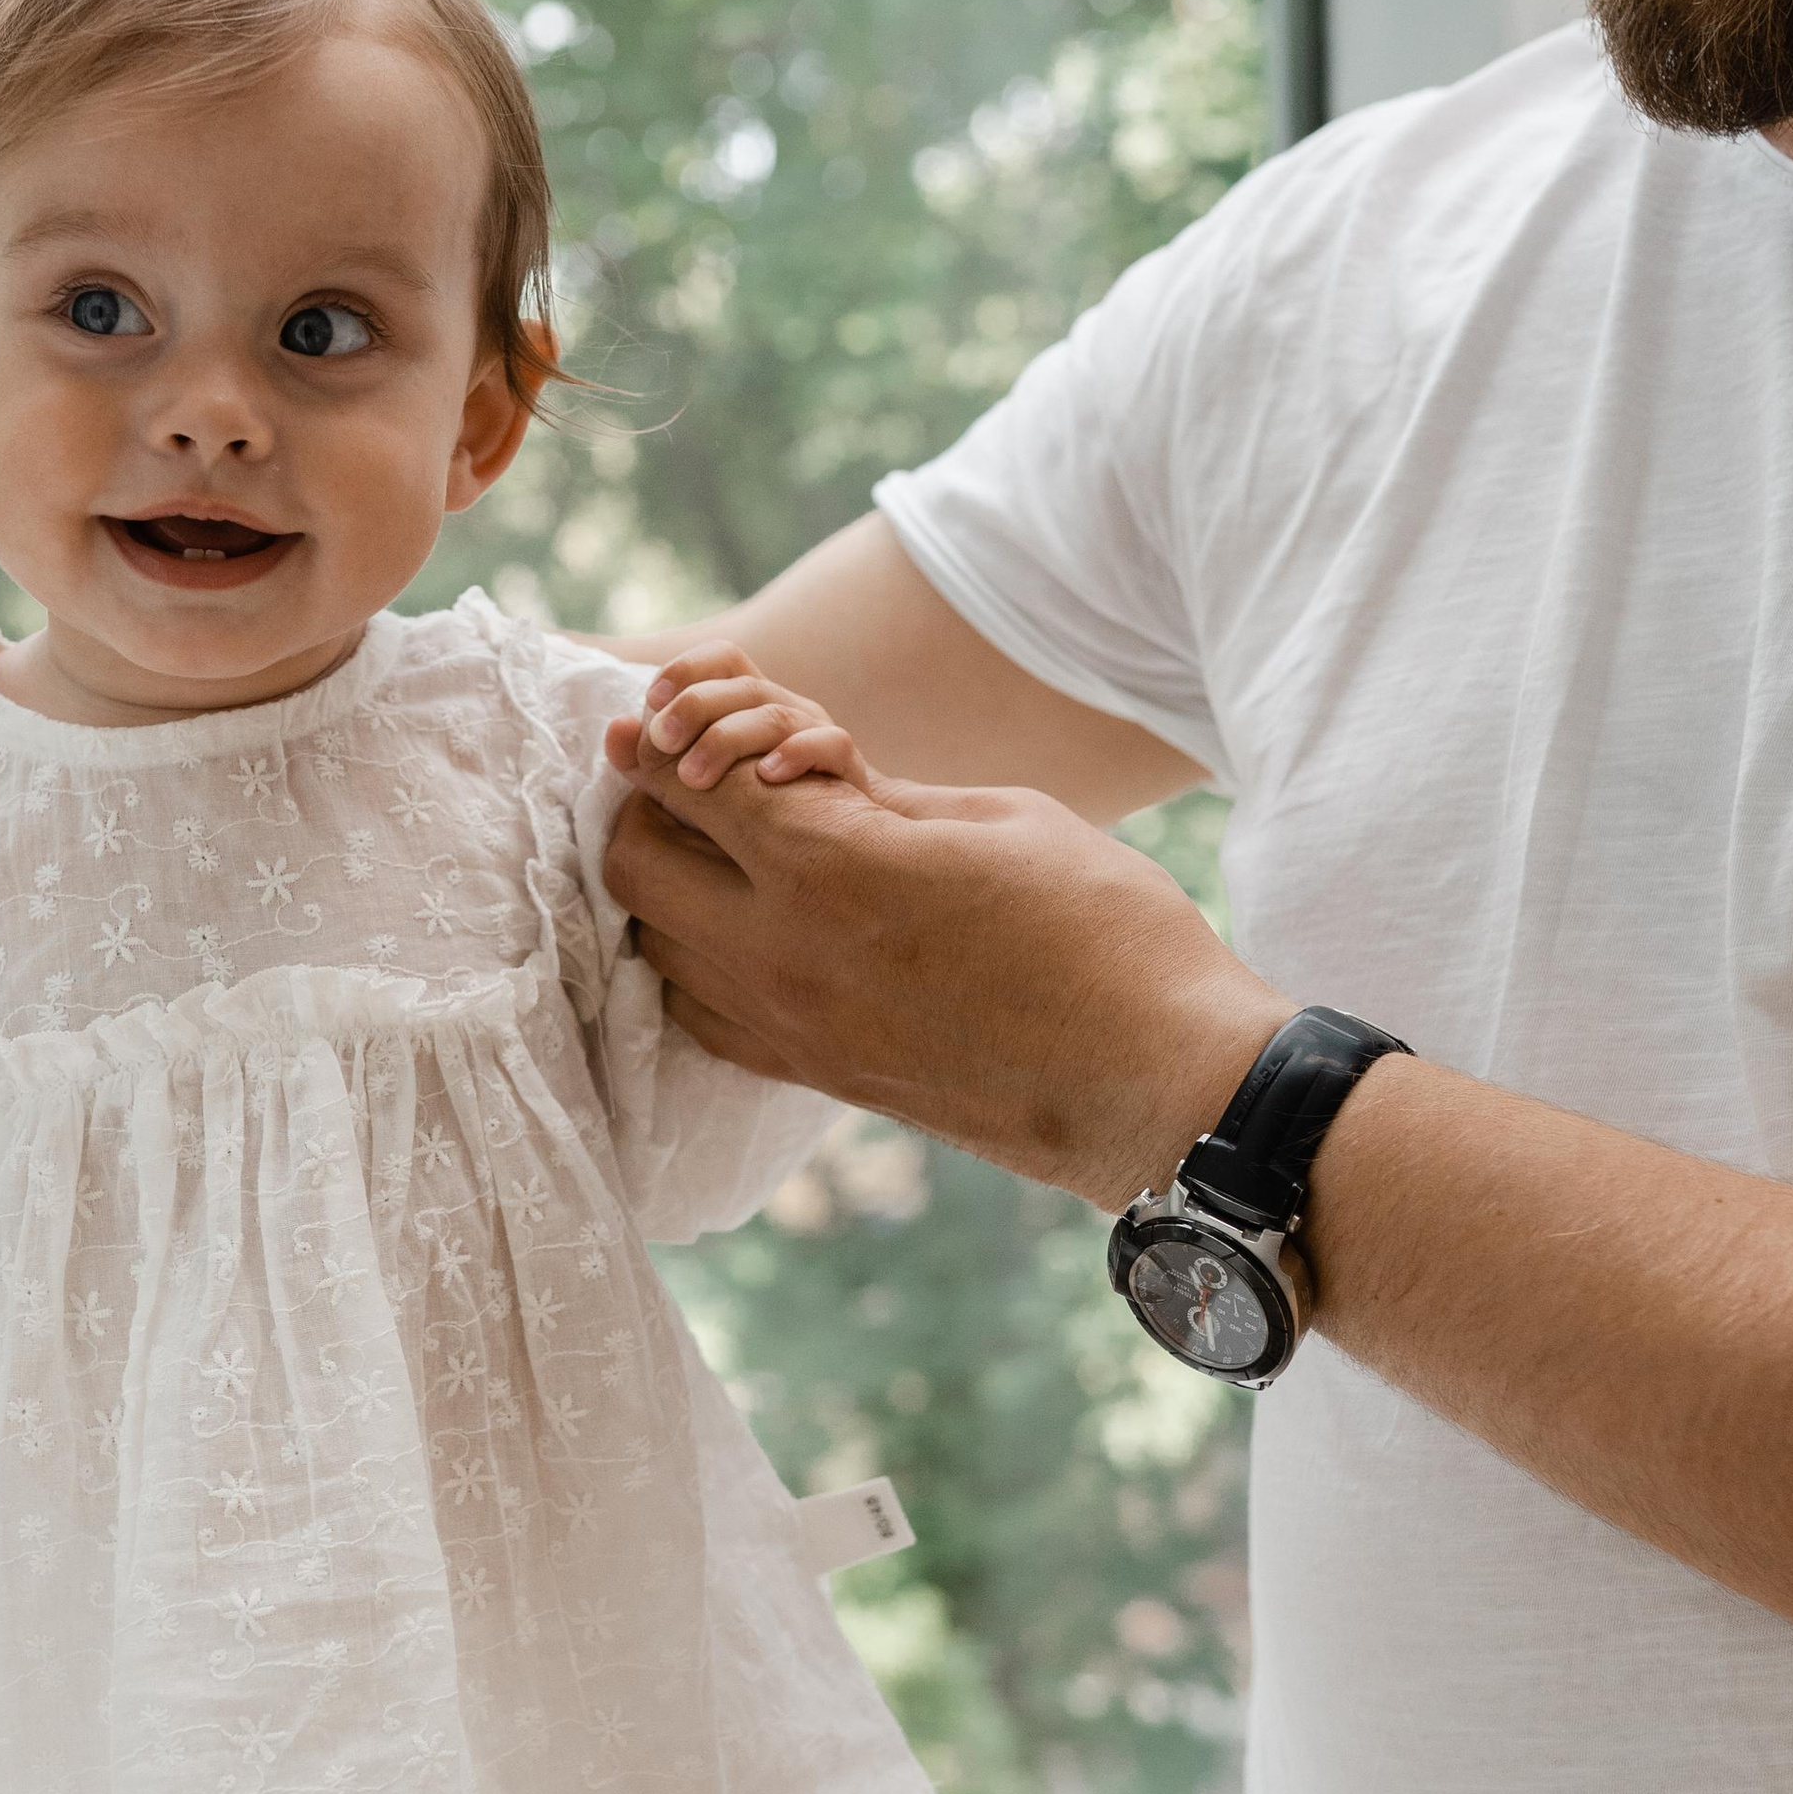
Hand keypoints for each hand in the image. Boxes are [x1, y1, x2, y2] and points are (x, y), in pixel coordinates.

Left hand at [603, 642, 868, 793]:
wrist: (850, 839)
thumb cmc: (767, 807)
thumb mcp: (706, 782)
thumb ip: (659, 760)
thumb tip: (614, 732)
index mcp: (752, 704)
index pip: (723, 658)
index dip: (685, 669)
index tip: (651, 700)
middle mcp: (786, 709)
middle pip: (740, 685)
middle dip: (695, 707)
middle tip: (661, 742)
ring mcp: (818, 734)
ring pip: (774, 714)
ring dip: (728, 741)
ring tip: (693, 778)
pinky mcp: (847, 767)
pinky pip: (829, 744)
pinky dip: (796, 755)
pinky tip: (767, 777)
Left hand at [604, 729, 1286, 1210]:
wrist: (1156, 1083)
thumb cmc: (1103, 930)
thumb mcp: (998, 817)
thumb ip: (882, 796)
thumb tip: (805, 779)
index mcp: (829, 864)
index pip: (690, 780)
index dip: (669, 731)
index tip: (665, 710)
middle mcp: (781, 953)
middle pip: (635, 865)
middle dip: (647, 805)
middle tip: (686, 776)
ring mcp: (788, 1028)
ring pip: (654, 943)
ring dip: (668, 886)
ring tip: (719, 850)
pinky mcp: (811, 1075)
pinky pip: (699, 1012)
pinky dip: (697, 961)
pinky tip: (747, 931)